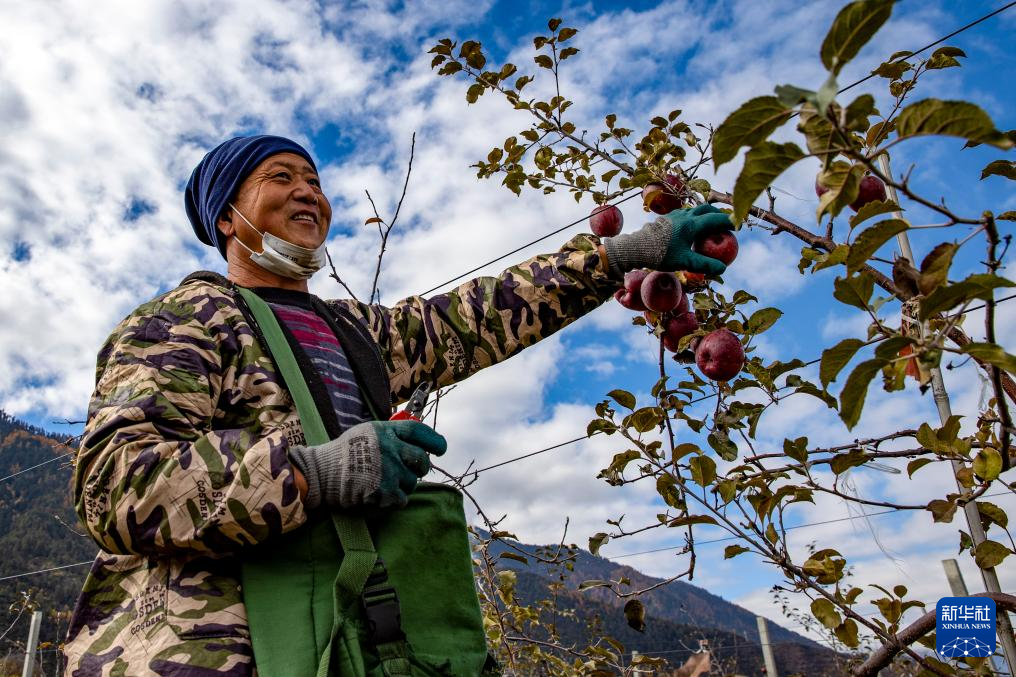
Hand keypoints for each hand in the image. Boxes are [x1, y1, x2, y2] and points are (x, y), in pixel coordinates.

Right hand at [288, 420, 446, 509]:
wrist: (320, 474)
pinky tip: (377, 494)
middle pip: (422, 460)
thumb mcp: (366, 433)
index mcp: (385, 431)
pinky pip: (401, 499)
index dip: (434, 441)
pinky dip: (392, 500)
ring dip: (402, 485)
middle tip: (408, 471)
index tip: (441, 449)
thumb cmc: (342, 454)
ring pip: (412, 482)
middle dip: (419, 468)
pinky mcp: (385, 492)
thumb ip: (390, 435)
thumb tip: (416, 441)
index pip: (419, 431)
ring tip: (382, 483)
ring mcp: (389, 471)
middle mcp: (390, 448)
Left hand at [602, 204, 733, 276]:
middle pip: (707, 209)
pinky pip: (686, 214)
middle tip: (727, 222)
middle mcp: (685, 216)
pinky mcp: (667, 218)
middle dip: (719, 214)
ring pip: (695, 210)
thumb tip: (723, 269)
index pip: (717, 219)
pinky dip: (695, 217)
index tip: (738, 226)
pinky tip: (692, 228)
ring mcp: (675, 215)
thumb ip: (704, 265)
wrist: (636, 247)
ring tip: (711, 224)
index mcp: (692, 224)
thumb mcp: (684, 262)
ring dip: (706, 214)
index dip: (730, 221)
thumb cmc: (661, 255)